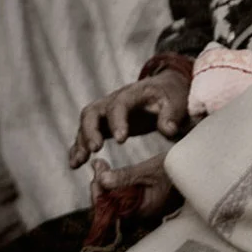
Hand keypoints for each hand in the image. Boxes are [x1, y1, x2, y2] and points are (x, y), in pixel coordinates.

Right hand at [69, 70, 189, 168]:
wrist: (165, 88)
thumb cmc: (170, 95)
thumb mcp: (176, 101)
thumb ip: (171, 115)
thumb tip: (168, 130)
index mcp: (133, 93)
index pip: (119, 104)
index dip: (117, 121)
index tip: (121, 140)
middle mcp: (114, 100)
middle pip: (93, 112)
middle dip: (90, 131)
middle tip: (95, 149)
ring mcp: (106, 111)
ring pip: (86, 123)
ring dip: (81, 142)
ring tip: (78, 162)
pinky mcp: (103, 123)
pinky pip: (86, 133)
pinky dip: (78, 147)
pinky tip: (75, 163)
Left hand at [89, 153, 175, 218]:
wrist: (200, 169)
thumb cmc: (180, 170)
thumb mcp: (152, 169)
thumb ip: (127, 176)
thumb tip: (101, 179)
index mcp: (142, 212)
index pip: (109, 211)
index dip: (98, 193)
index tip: (97, 173)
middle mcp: (140, 215)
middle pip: (109, 207)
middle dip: (100, 187)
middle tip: (99, 166)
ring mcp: (141, 209)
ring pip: (114, 201)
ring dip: (106, 184)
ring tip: (102, 166)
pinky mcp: (143, 201)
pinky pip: (122, 197)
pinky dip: (115, 185)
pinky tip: (112, 172)